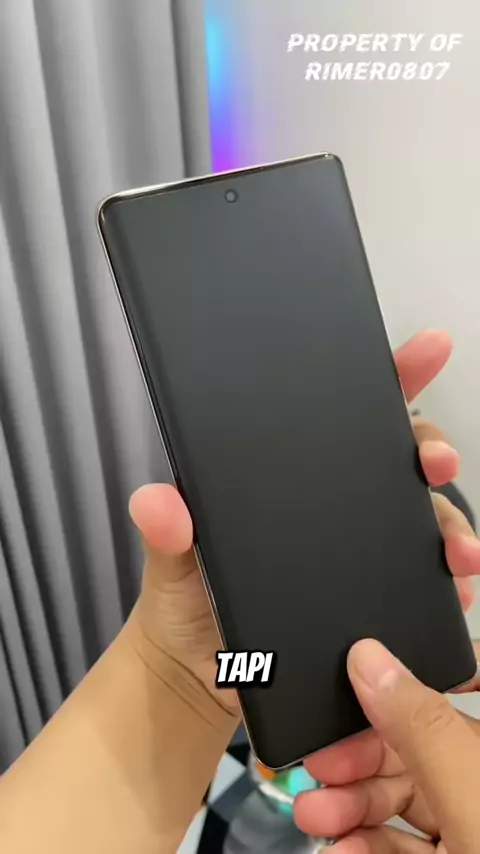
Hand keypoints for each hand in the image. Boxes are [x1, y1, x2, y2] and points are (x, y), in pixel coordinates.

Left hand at [126, 330, 479, 717]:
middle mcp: (331, 507)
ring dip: (451, 527)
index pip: (342, 417)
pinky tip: (453, 589)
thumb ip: (168, 531)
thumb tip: (156, 503)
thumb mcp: (172, 562)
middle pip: (398, 462)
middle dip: (431, 452)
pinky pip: (421, 584)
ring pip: (422, 522)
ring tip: (456, 550)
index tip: (426, 350)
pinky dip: (446, 584)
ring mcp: (357, 552)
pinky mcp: (372, 600)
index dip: (389, 378)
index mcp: (287, 481)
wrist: (198, 677)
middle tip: (436, 463)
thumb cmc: (186, 606)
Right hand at [299, 639, 479, 851]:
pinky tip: (338, 848)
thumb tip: (370, 659)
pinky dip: (364, 842)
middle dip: (359, 749)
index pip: (475, 674)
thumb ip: (423, 728)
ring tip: (314, 814)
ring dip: (348, 801)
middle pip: (419, 739)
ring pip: (403, 794)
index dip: (433, 657)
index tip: (372, 661)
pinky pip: (402, 842)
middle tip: (321, 763)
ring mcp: (471, 824)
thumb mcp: (468, 798)